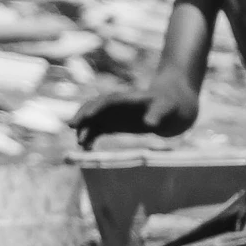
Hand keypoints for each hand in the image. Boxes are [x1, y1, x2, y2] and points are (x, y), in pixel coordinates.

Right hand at [72, 78, 197, 144]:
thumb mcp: (167, 108)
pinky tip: (86, 148)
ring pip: (94, 118)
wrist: (174, 103)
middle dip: (83, 115)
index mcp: (129, 98)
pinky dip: (90, 136)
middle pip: (96, 106)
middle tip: (71, 127)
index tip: (84, 117)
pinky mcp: (116, 123)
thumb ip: (158, 114)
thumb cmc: (171, 104)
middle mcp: (119, 104)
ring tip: (80, 145)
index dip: (95, 108)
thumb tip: (150, 124)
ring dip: (85, 128)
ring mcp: (116, 113)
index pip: (108, 101)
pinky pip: (98, 128)